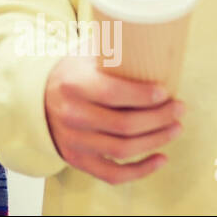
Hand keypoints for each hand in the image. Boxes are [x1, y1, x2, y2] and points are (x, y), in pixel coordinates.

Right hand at [44, 56, 184, 184]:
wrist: (37, 99)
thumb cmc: (72, 73)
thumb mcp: (85, 54)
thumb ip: (113, 49)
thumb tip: (152, 41)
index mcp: (73, 85)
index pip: (114, 94)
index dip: (144, 96)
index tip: (166, 92)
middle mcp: (71, 115)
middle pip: (124, 125)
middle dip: (159, 118)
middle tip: (179, 109)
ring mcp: (73, 141)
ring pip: (123, 149)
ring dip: (156, 140)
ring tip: (175, 128)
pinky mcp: (77, 160)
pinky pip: (113, 174)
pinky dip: (141, 171)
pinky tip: (161, 158)